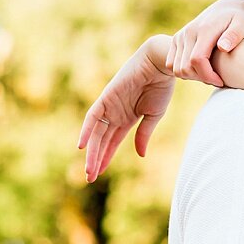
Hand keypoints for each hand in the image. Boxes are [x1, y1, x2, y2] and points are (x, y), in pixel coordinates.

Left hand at [78, 36, 174, 181]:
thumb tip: (140, 155)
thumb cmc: (162, 87)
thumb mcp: (154, 115)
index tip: (98, 173)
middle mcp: (116, 114)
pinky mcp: (106, 98)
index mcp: (128, 118)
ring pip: (96, 133)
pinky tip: (82, 146)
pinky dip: (86, 130)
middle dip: (96, 159)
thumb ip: (144, 134)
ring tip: (89, 170)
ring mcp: (110, 106)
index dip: (105, 158)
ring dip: (91, 152)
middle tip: (90, 178)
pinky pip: (92, 116)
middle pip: (102, 141)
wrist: (161, 65)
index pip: (112, 142)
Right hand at [168, 0, 243, 86]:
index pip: (197, 60)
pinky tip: (200, 70)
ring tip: (210, 74)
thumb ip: (235, 35)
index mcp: (204, 30)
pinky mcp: (176, 40)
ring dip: (192, 76)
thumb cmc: (240, 20)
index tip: (221, 81)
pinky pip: (171, 64)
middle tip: (217, 79)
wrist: (227, 9)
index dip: (207, 76)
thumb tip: (223, 47)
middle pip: (185, 67)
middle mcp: (188, 32)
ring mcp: (180, 36)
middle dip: (201, 78)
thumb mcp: (243, 25)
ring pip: (176, 68)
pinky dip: (184, 71)